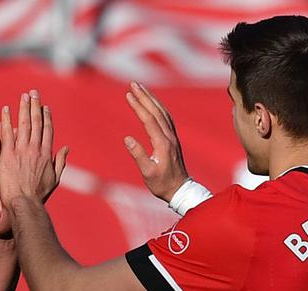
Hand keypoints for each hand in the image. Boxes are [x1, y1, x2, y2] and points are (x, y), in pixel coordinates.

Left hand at [0, 90, 68, 207]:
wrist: (25, 203)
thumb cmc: (39, 195)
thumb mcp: (54, 178)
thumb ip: (60, 161)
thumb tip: (66, 148)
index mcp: (47, 154)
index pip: (47, 130)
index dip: (46, 117)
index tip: (45, 106)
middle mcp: (35, 149)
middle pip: (36, 123)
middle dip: (35, 106)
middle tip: (33, 93)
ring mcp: (22, 151)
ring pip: (23, 124)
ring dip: (23, 108)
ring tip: (23, 96)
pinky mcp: (8, 155)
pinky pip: (7, 134)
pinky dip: (7, 120)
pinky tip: (6, 109)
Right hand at [124, 81, 188, 201]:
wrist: (180, 189)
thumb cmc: (162, 184)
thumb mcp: (148, 173)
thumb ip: (138, 155)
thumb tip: (127, 139)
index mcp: (162, 144)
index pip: (149, 119)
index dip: (138, 106)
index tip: (128, 94)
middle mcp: (169, 137)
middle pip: (156, 111)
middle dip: (144, 96)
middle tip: (133, 83)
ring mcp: (172, 137)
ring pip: (162, 112)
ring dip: (151, 99)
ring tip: (141, 88)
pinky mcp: (172, 139)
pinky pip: (166, 117)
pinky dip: (158, 106)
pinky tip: (152, 103)